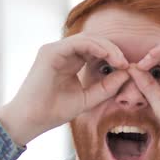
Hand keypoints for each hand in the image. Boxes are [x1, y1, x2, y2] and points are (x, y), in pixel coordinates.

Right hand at [0, 34, 129, 145]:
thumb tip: (127, 73)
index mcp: (69, 61)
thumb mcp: (87, 98)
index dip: (113, 55)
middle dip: (113, 49)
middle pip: (94, 41)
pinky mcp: (50, 52)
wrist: (31, 120)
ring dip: (107, 47)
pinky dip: (95, 47)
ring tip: (120, 61)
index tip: (127, 68)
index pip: (95, 50)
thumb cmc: (54, 112)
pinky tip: (107, 56)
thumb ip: (106, 87)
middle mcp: (62, 52)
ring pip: (88, 39)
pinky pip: (78, 43)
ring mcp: (55, 50)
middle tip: (127, 63)